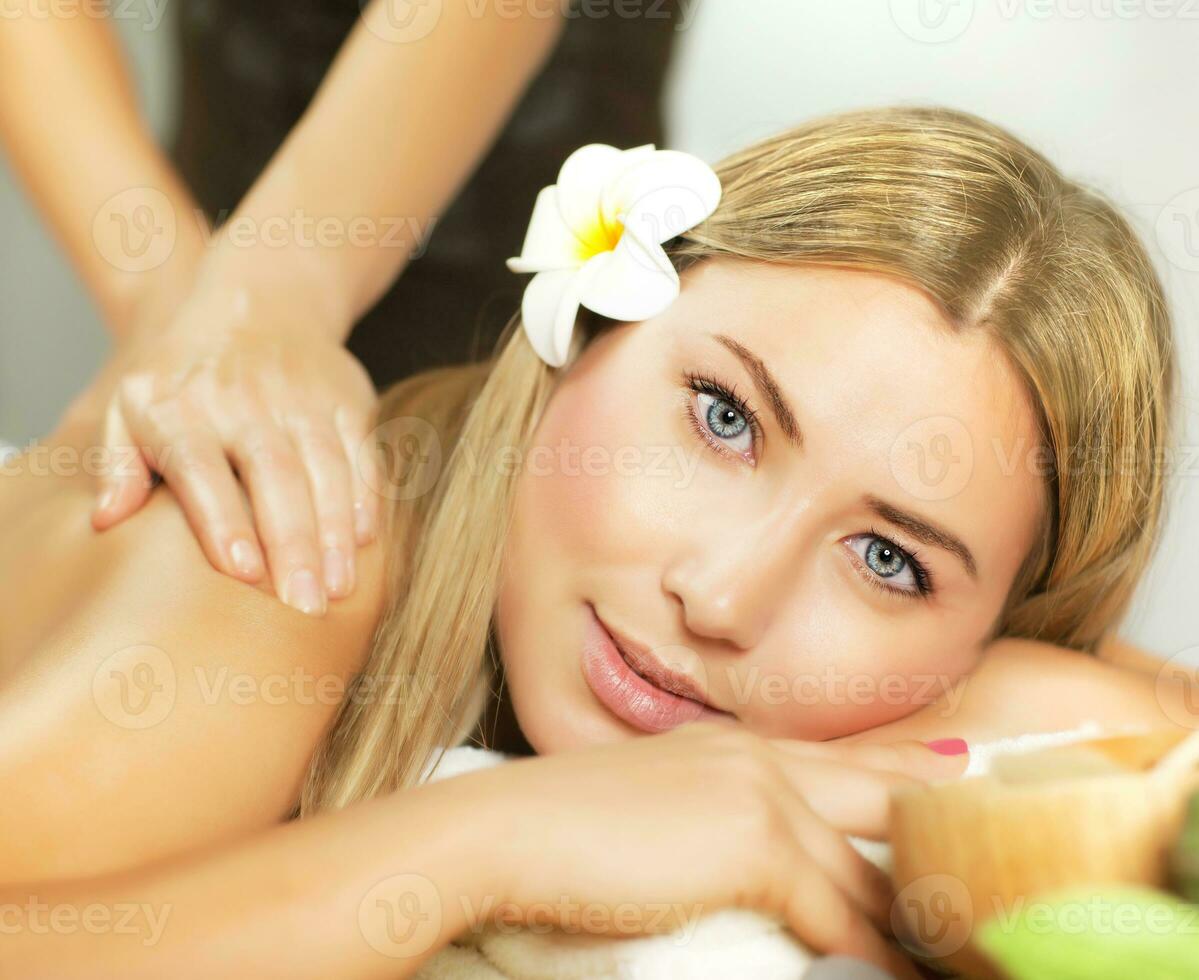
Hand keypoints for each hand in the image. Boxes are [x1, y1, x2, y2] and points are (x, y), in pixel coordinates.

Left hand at [86, 277, 379, 615]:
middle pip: (275, 476)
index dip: (224, 520)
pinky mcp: (347, 401)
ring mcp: (303, 399)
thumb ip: (119, 466)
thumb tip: (107, 521)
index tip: (244, 573)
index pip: (203, 467)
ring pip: (325, 469)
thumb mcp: (133, 405)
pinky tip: (362, 542)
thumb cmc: (187, 375)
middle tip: (304, 605)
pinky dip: (365, 498)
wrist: (261, 303)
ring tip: (337, 587)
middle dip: (293, 544)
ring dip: (334, 532)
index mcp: (184, 408)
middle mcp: (245, 401)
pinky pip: (361, 454)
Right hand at [458, 723, 968, 977]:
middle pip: (880, 791)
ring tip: (959, 942)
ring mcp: (761, 791)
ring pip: (865, 865)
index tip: (952, 784)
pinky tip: (891, 975)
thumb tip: (758, 873)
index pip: (840, 760)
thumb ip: (710, 823)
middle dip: (937, 830)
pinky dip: (868, 955)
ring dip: (910, 913)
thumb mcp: (650, 804)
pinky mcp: (756, 840)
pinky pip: (836, 915)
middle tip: (992, 862)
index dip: (903, 774)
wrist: (504, 833)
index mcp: (731, 743)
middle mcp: (757, 754)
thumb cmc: (558, 830)